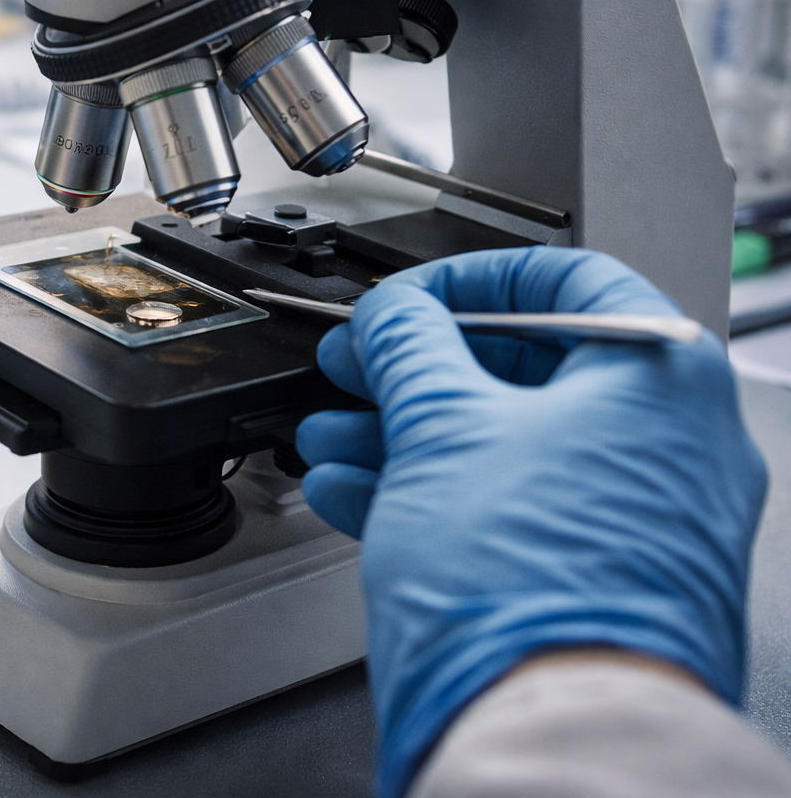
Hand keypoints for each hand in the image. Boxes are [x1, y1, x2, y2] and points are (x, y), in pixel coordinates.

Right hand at [294, 248, 765, 797]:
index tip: (406, 297)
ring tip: (331, 435)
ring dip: (407, 431)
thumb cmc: (528, 581)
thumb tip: (392, 315)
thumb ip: (408, 346)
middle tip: (355, 365)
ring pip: (510, 444)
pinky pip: (513, 507)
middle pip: (528, 370)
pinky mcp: (601, 575)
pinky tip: (356, 491)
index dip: (468, 279)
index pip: (566, 281)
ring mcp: (640, 515)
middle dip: (417, 368)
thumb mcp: (440, 425)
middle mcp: (671, 441)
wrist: (546, 724)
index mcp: (661, 375)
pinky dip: (436, 490)